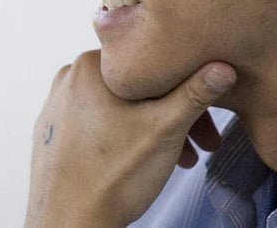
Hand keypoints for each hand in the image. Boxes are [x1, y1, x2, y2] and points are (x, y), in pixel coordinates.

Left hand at [25, 50, 236, 227]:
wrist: (69, 224)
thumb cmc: (113, 177)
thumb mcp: (165, 129)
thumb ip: (195, 93)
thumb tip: (223, 66)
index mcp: (90, 65)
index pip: (151, 64)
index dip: (188, 91)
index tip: (206, 121)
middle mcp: (68, 78)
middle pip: (137, 87)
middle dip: (172, 114)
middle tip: (200, 147)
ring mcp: (57, 105)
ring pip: (119, 106)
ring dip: (151, 128)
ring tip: (175, 159)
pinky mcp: (53, 132)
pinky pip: (97, 123)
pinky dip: (123, 136)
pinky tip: (139, 159)